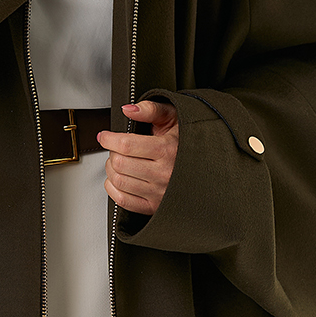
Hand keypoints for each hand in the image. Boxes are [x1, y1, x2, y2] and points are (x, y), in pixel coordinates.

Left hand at [98, 100, 179, 215]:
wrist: (210, 166)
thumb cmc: (189, 141)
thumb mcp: (174, 117)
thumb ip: (150, 109)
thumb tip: (128, 109)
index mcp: (168, 150)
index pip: (126, 145)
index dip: (109, 138)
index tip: (104, 136)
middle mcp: (165, 173)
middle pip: (120, 163)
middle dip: (111, 152)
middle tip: (115, 147)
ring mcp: (160, 192)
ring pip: (119, 181)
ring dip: (111, 169)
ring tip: (117, 161)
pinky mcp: (155, 206)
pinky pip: (123, 201)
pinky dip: (113, 188)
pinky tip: (118, 179)